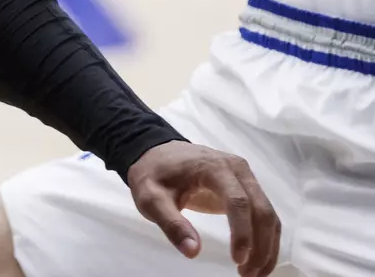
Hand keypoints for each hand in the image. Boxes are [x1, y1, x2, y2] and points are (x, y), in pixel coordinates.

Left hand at [127, 140, 280, 276]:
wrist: (156, 155)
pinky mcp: (247, 189)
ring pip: (269, 216)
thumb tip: (193, 252)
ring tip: (252, 274)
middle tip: (247, 275)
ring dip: (266, 247)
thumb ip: (171, 223)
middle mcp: (237, 170)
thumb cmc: (154, 175)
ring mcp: (245, 178)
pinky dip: (266, 240)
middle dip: (260, 246)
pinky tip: (257, 261)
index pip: (238, 201)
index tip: (237, 260)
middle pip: (261, 210)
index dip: (242, 233)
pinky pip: (264, 216)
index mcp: (214, 167)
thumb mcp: (151, 198)